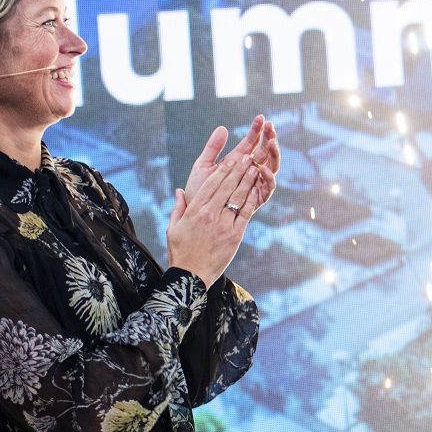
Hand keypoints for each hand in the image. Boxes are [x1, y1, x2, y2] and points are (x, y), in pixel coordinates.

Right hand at [166, 136, 271, 286]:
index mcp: (195, 210)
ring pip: (238, 197)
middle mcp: (210, 214)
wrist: (191, 276)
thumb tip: (180, 191)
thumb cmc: (181, 252)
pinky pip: (246, 213)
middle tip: (249, 155)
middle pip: (227, 186)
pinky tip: (258, 188)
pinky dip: (252, 199)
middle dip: (239, 169)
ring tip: (256, 166)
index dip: (224, 169)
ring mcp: (224, 224)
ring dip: (248, 180)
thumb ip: (178, 208)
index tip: (232, 157)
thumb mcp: (174, 228)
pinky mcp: (235, 235)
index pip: (211, 184)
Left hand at [185, 116, 281, 201]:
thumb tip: (223, 128)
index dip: (257, 131)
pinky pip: (267, 189)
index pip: (252, 143)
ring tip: (271, 144)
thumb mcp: (202, 166)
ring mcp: (254, 185)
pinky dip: (268, 179)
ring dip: (273, 156)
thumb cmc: (197, 191)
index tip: (261, 118)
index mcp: (237, 162)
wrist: (194, 214)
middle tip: (271, 128)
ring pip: (271, 169)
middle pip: (265, 154)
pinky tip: (262, 169)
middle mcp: (249, 173)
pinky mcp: (256, 200)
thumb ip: (213, 148)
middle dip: (270, 140)